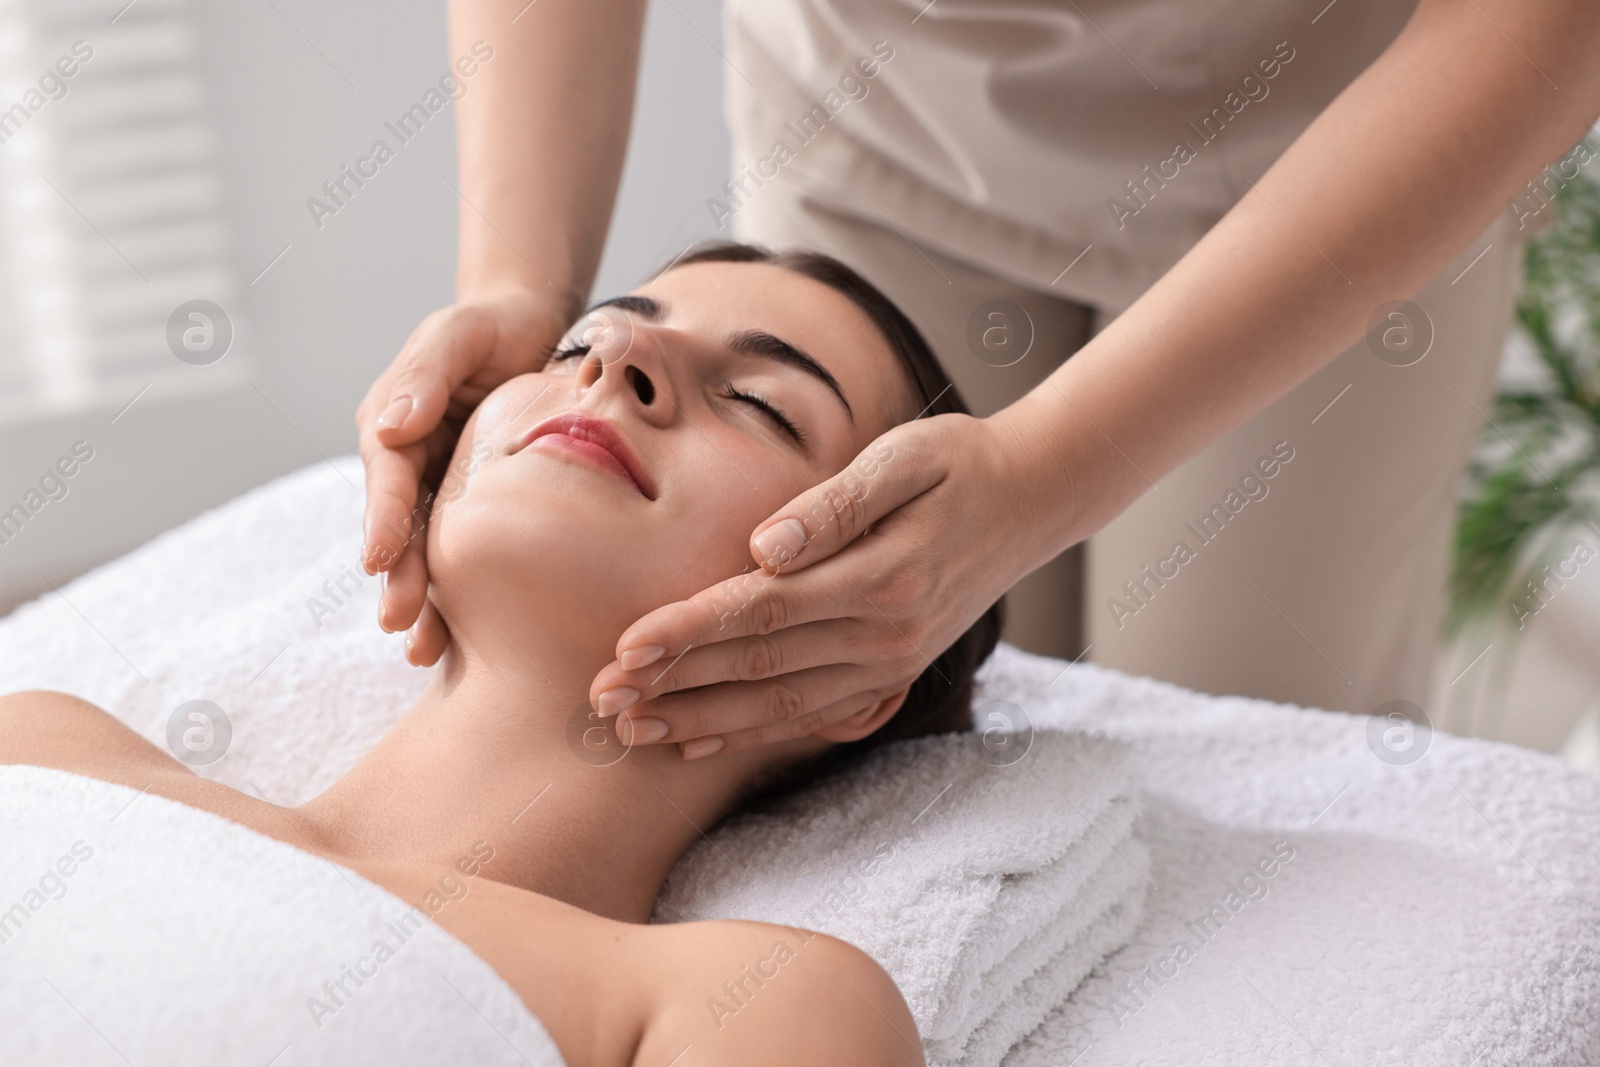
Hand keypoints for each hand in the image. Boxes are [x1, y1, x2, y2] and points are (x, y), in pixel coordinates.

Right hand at [356, 288, 570, 663]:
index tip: (378, 561)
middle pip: (398, 528)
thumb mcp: (461, 332)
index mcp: (395, 423)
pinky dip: (461, 594)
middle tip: (402, 627)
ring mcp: (440, 488)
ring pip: (426, 552)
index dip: (382, 520)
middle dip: (397, 580)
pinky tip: (465, 638)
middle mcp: (409, 462)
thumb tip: (390, 426)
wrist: (536, 330)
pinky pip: (465, 554)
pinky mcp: (474, 507)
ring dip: (422, 602)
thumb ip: (427, 374)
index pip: (387, 477)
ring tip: (423, 651)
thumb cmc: (496, 324)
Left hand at [587, 411, 1067, 757]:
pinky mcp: (891, 675)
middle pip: (760, 667)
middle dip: (675, 684)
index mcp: (884, 577)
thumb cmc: (958, 464)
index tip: (624, 646)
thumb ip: (834, 504)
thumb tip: (764, 548)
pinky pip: (812, 717)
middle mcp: (887, 635)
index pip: (763, 611)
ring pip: (779, 704)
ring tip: (631, 729)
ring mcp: (891, 664)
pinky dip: (751, 732)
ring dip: (701, 719)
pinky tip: (697, 741)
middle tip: (599, 698)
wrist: (1033, 500)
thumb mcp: (905, 457)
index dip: (690, 632)